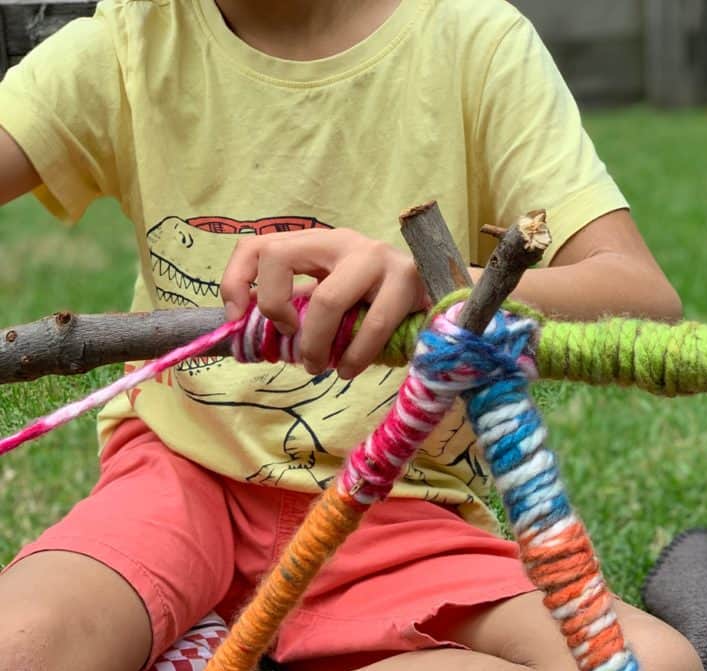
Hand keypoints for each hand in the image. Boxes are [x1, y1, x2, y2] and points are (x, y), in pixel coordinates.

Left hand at [220, 228, 428, 378]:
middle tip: (294, 350)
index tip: (239, 320)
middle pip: (280, 257)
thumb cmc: (382, 307)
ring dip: (317, 345)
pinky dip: (355, 356)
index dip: (236, 281)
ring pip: (327, 299)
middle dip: (275, 312)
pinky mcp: (408, 280)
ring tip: (323, 368)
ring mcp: (377, 257)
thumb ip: (300, 311)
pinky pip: (373, 324)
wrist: (446, 299)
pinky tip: (351, 370)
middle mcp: (343, 241)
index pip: (259, 245)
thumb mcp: (334, 302)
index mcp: (318, 244)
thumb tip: (253, 336)